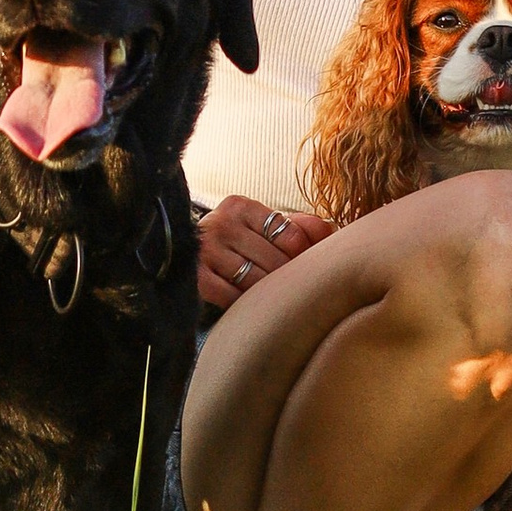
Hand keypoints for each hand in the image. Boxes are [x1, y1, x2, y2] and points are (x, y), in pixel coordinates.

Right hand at [196, 190, 330, 314]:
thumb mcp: (263, 226)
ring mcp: (206, 251)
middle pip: (276, 261)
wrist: (180, 252)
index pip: (291, 235)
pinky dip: (246, 303)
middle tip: (293, 288)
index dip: (303, 255)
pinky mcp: (197, 278)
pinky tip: (250, 303)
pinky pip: (233, 297)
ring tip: (274, 297)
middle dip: (289, 278)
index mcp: (241, 206)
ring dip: (269, 294)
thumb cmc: (238, 242)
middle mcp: (221, 224)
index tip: (300, 264)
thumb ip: (299, 226)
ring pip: (257, 282)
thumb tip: (331, 232)